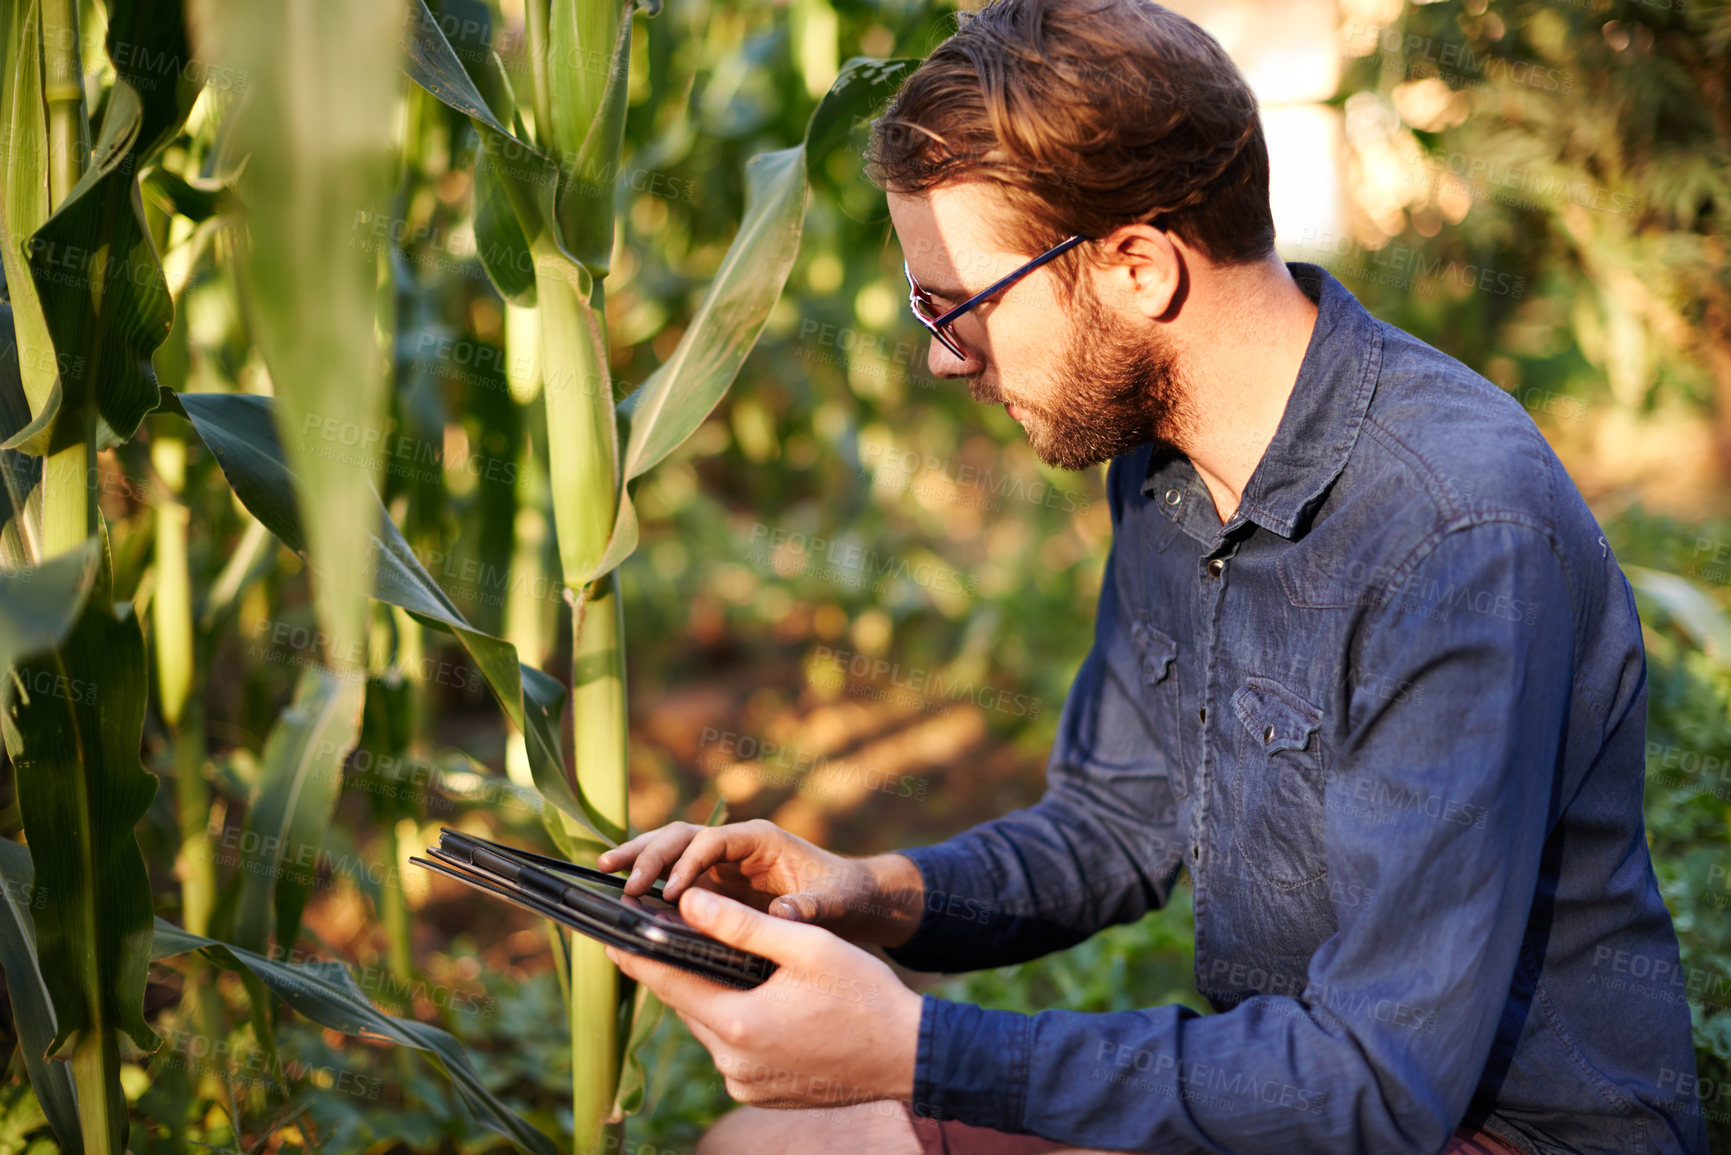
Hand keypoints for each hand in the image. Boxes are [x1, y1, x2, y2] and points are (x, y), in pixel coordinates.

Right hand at [596, 819, 921, 945]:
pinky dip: (648, 876)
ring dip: (638, 855)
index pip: (712, 841)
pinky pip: (674, 873)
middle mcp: (735, 844)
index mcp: (760, 839)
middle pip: (682, 835)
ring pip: (671, 846)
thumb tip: (783, 915)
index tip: (670, 893)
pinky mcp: (714, 882)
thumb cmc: (845, 896)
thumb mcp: (835, 903)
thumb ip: (811, 908)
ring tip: (602, 869)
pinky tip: (619, 888)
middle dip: (651, 855)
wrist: (852, 899)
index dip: (688, 863)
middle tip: (623, 883)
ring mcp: (722, 861)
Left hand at [605, 887, 921, 1108]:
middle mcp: (733, 1063)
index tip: (609, 938)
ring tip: (714, 963)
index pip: (668, 984)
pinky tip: (754, 1000)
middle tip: (663, 939)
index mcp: (738, 1023)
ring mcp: (747, 1084)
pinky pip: (733, 1051)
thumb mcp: (804, 946)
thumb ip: (742, 925)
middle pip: (688, 1006)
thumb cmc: (864, 995)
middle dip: (677, 972)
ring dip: (709, 997)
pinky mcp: (763, 1093)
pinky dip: (735, 1023)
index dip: (636, 959)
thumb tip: (687, 902)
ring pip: (710, 1029)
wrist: (909, 1055)